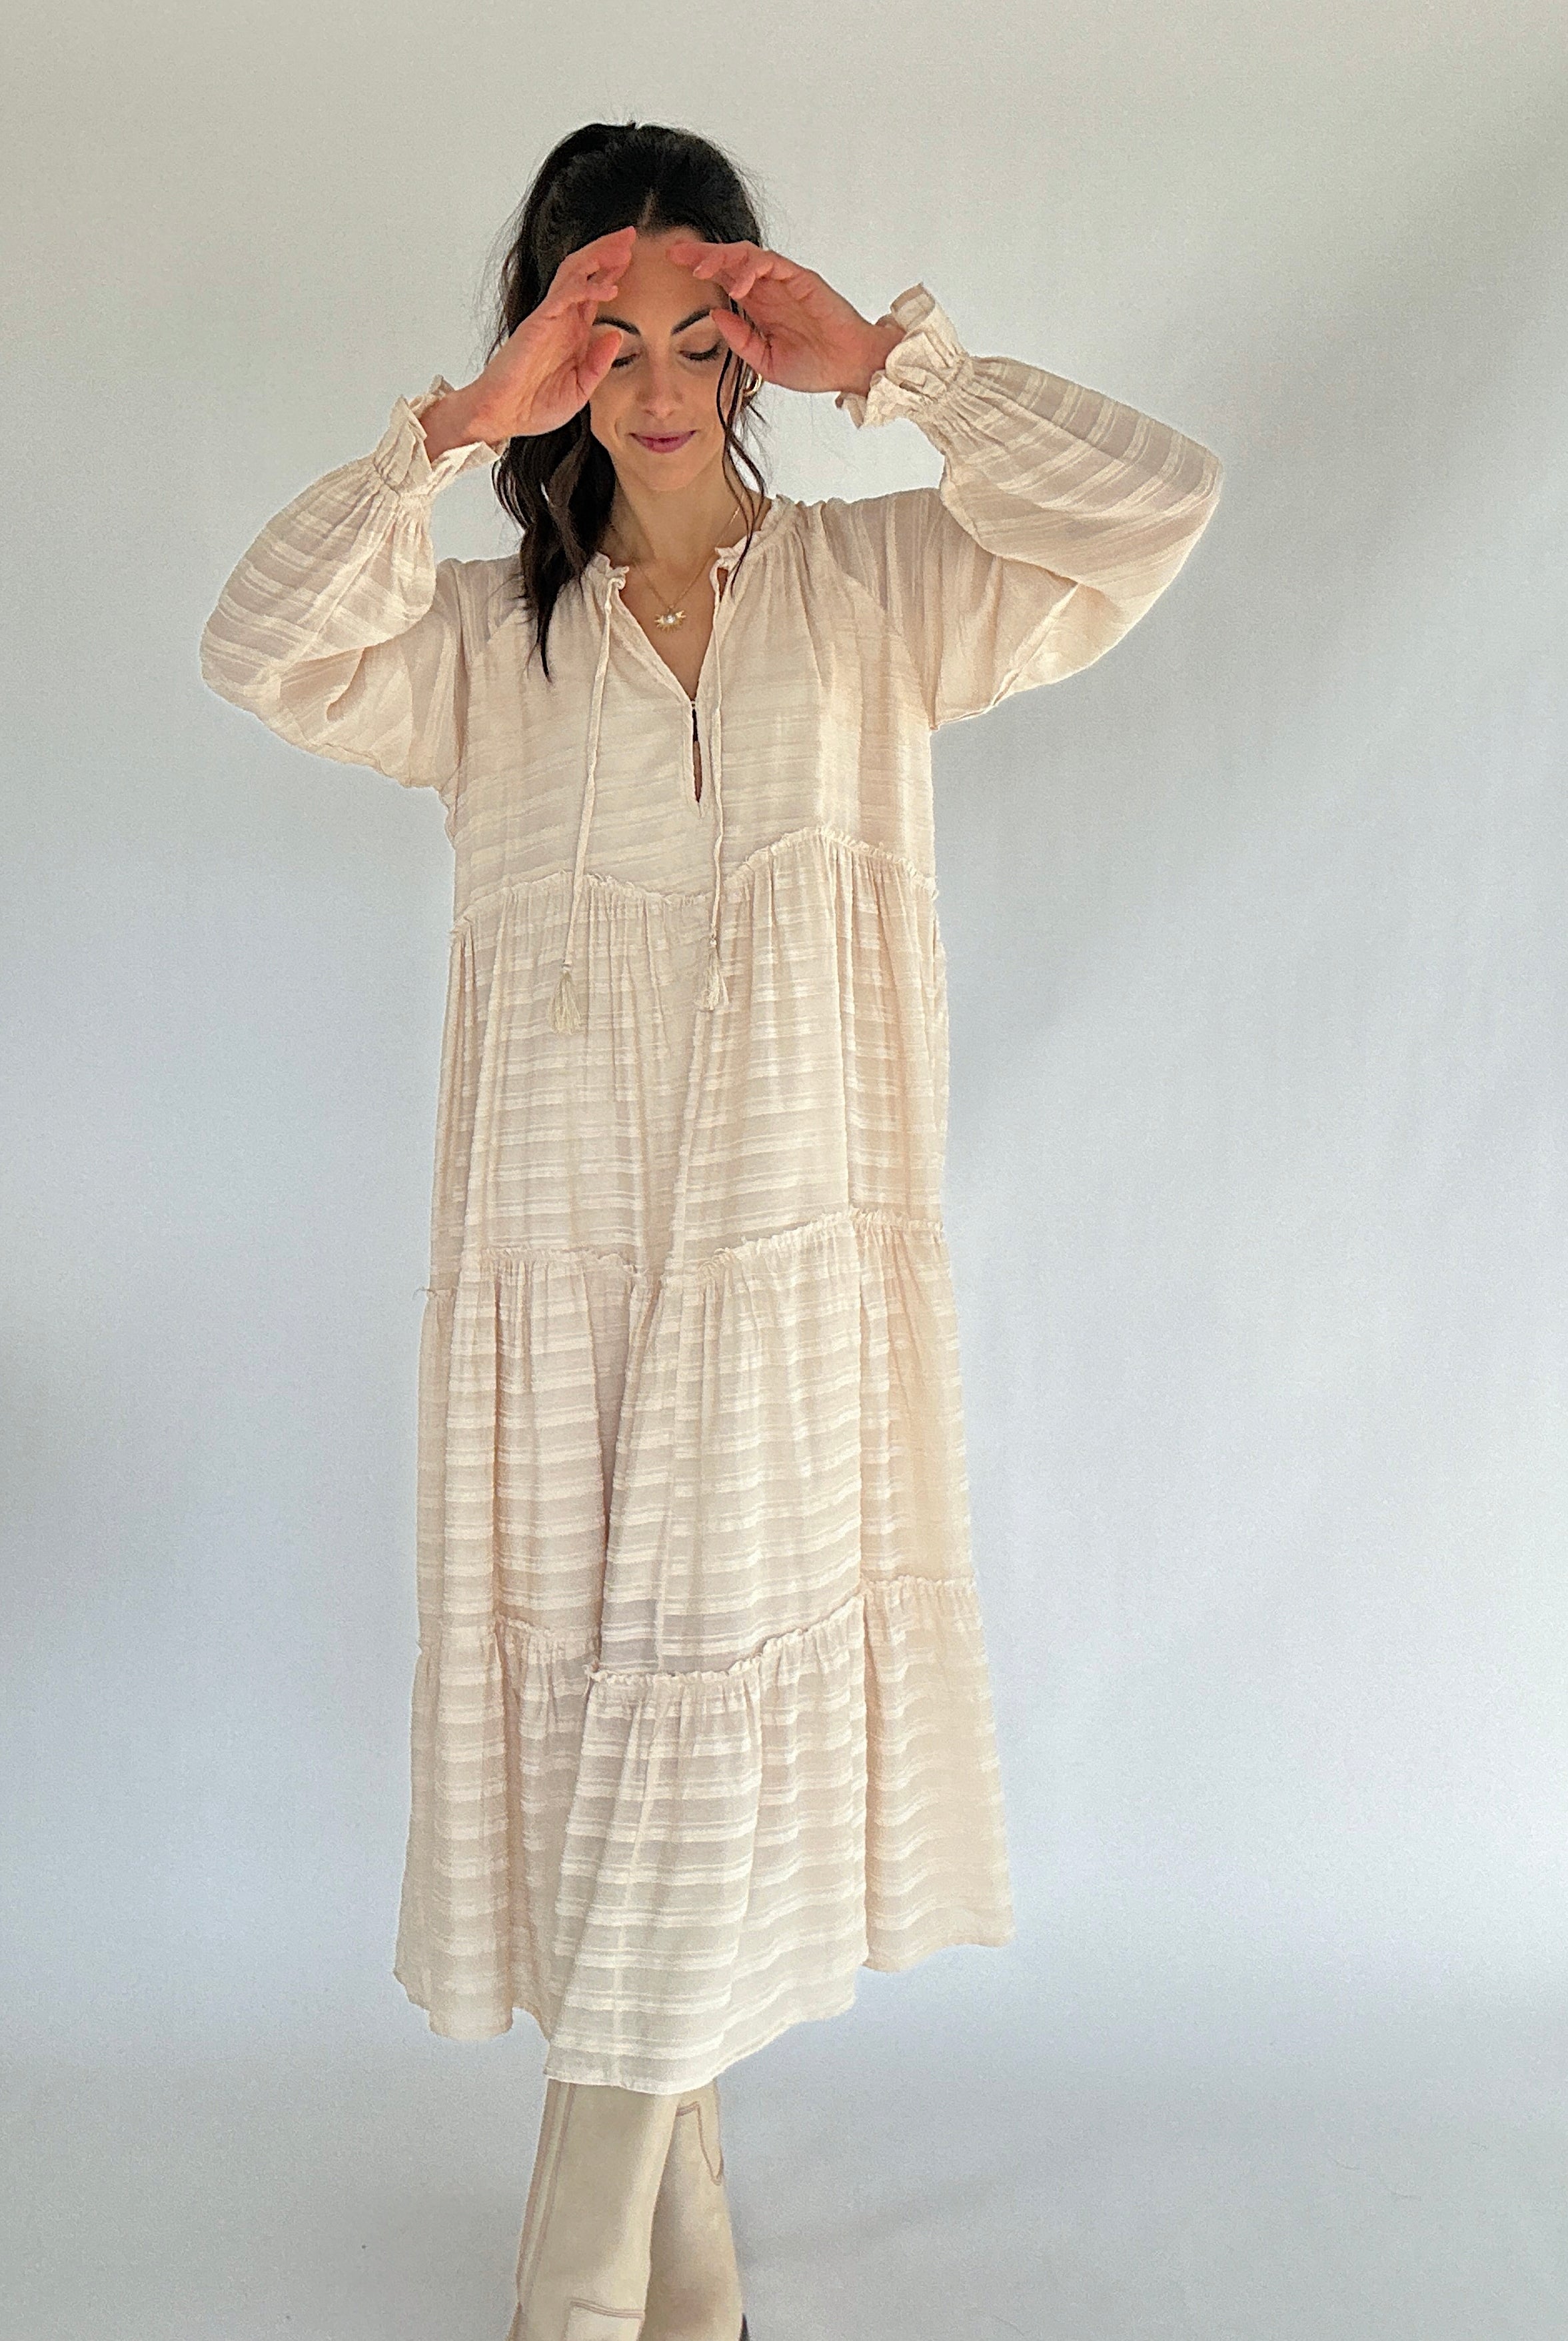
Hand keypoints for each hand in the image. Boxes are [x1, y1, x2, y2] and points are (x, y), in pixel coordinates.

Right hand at [462, 226, 634, 440]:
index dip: (611, 272)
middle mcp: (561, 319)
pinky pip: (565, 296)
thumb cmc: (534, 406)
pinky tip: (608, 288)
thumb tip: (617, 336)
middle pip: (585, 272)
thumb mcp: (579, 389)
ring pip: (574, 273)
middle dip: (607, 251)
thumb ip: (598, 364)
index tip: (632, 257)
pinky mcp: (538, 322)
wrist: (502, 416)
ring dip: (599, 257)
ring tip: (623, 246)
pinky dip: (587, 288)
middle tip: (630, 235)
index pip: (593, 292)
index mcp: (571, 332)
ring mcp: (549, 318)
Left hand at [661, 237, 904, 398]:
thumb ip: (740, 340)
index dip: (699, 269)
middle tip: (675, 253)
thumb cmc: (815, 366)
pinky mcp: (801, 279)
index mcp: (759, 307)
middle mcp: (769, 289)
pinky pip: (772, 264)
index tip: (672, 266)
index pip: (724, 279)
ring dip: (721, 258)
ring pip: (746, 256)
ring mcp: (785, 282)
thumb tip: (713, 316)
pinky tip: (737, 283)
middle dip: (701, 254)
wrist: (850, 367)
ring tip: (700, 269)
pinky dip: (751, 268)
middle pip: (729, 260)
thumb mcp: (765, 361)